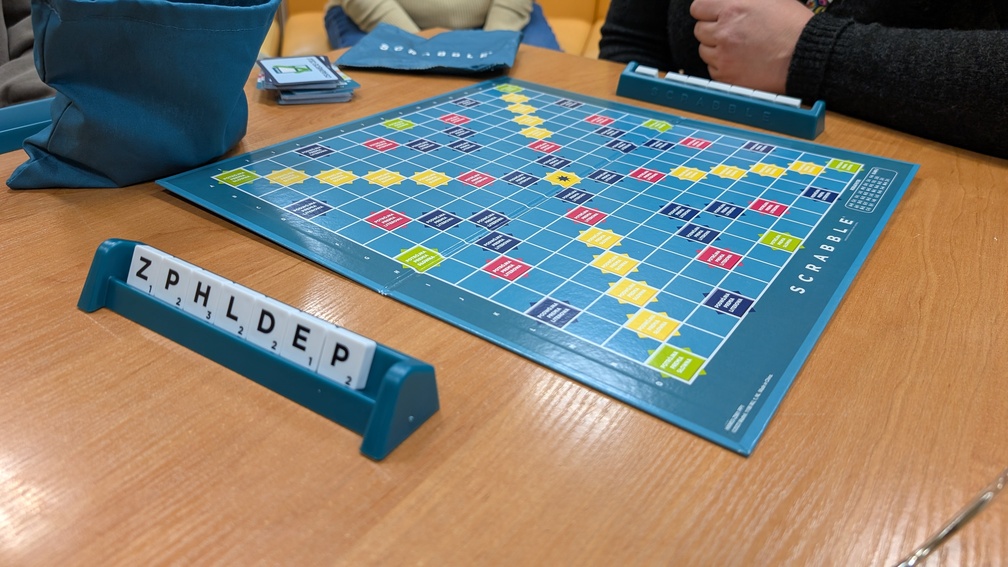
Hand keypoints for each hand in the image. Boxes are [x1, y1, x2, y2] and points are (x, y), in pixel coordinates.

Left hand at [690, 0, 811, 93]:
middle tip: (733, 32)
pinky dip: (723, 66)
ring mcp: (723, 56)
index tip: (713, 15)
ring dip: (716, 48)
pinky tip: (741, 61)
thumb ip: (740, 0)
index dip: (707, 11)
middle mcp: (724, 32)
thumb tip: (726, 2)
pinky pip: (713, 69)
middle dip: (713, 30)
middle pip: (699, 30)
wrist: (806, 55)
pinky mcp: (727, 76)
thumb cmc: (793, 26)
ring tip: (739, 47)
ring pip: (704, 50)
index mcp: (732, 8)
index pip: (698, 8)